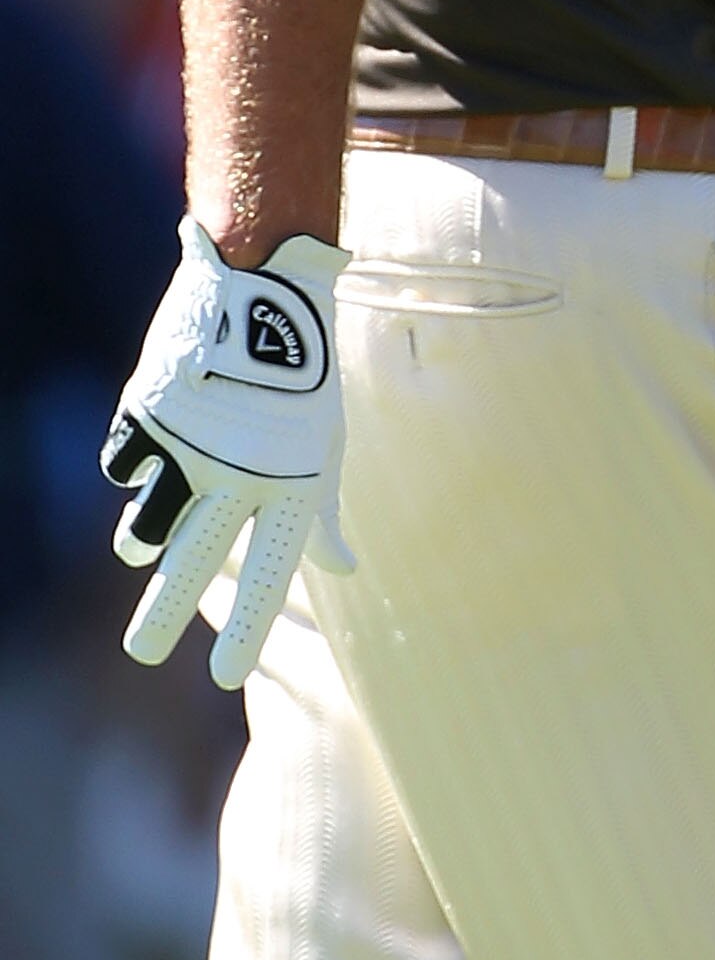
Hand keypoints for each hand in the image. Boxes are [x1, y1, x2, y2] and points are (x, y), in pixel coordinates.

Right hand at [102, 218, 354, 689]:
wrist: (263, 283)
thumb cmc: (305, 374)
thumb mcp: (324, 443)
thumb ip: (322, 512)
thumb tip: (344, 569)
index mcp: (291, 480)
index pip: (269, 571)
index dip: (246, 626)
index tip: (225, 676)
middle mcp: (238, 470)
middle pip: (192, 563)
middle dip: (164, 617)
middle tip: (142, 654)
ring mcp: (188, 443)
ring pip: (146, 523)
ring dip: (143, 539)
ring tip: (144, 546)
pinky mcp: (148, 413)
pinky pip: (125, 469)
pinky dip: (133, 470)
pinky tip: (148, 457)